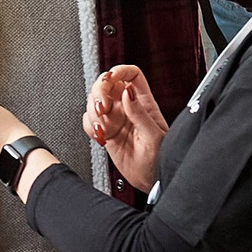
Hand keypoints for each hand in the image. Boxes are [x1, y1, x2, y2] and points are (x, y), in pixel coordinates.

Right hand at [83, 65, 167, 191]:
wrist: (152, 181)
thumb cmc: (161, 160)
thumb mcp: (154, 136)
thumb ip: (139, 113)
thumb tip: (126, 92)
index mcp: (144, 103)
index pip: (131, 75)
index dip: (120, 70)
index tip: (110, 77)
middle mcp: (128, 108)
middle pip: (107, 84)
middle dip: (99, 93)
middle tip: (101, 108)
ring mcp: (116, 119)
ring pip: (94, 101)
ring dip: (92, 112)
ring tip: (103, 128)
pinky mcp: (106, 132)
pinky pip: (90, 121)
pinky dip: (90, 126)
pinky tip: (100, 136)